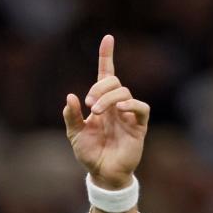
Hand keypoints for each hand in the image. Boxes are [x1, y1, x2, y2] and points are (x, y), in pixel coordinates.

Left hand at [63, 35, 149, 188]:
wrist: (102, 174)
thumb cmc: (90, 153)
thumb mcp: (75, 135)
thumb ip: (71, 116)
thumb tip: (71, 96)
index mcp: (102, 103)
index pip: (106, 75)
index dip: (106, 56)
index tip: (107, 38)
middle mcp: (116, 105)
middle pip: (114, 82)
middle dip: (100, 88)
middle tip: (89, 105)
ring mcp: (128, 115)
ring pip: (124, 92)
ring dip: (109, 98)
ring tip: (97, 112)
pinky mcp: (139, 126)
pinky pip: (141, 108)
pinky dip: (131, 105)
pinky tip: (120, 110)